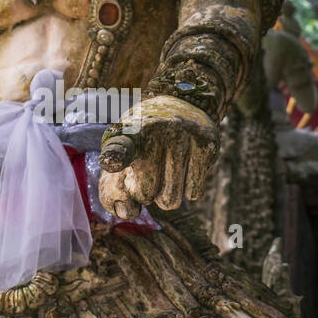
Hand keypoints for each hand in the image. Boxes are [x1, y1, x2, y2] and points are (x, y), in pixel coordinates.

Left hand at [98, 95, 217, 218]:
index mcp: (129, 131)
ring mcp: (184, 135)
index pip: (121, 146)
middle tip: (148, 171)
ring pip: (171, 199)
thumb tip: (129, 211)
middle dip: (145, 193)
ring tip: (166, 169)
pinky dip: (187, 189)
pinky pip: (192, 193)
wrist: (179, 106)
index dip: (116, 156)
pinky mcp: (206, 144)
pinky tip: (185, 168)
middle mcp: (157, 129)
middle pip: (145, 194)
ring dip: (166, 195)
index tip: (111, 162)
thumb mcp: (120, 156)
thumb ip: (112, 190)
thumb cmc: (141, 143)